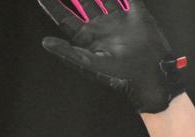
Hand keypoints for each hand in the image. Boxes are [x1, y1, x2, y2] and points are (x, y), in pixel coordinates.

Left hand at [36, 0, 184, 112]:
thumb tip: (44, 42)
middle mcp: (99, 26)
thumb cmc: (118, 72)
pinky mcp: (135, 13)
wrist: (149, 71)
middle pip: (82, 2)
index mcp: (86, 37)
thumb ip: (66, 51)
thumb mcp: (88, 62)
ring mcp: (116, 19)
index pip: (64, 17)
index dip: (53, 6)